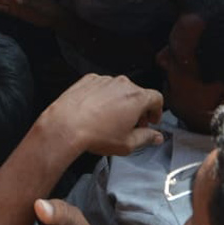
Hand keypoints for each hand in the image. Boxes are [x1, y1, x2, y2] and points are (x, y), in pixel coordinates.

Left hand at [40, 74, 163, 156]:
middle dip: (138, 109)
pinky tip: (96, 112)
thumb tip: (155, 136)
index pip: (157, 98)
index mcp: (136, 98)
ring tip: (111, 120)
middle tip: (132, 125)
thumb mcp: (127, 144)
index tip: (151, 120)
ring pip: (119, 89)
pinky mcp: (89, 80)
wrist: (66, 125)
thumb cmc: (95, 134)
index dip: (157, 111)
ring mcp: (105, 80)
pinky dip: (103, 97)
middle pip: (138, 94)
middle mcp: (122, 84)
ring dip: (120, 102)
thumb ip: (146, 138)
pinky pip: (102, 86)